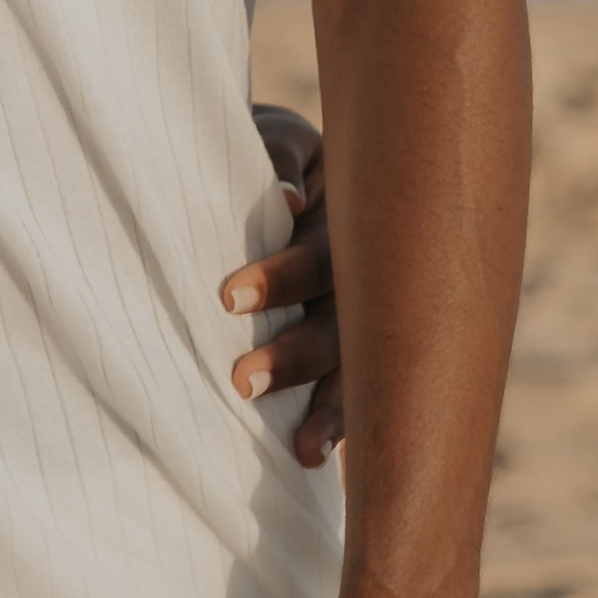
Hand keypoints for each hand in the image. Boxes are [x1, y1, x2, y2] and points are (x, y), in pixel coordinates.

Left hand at [228, 102, 343, 466]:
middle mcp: (366, 270)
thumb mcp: (272, 139)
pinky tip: (320, 458)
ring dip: (329, 407)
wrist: (296, 159)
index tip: (227, 300)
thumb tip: (288, 200)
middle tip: (240, 383)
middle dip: (295, 356)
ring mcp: (370, 309)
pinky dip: (342, 423)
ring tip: (302, 451)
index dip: (281, 279)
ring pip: (359, 363)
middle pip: (342, 320)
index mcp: (346, 217)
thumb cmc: (268, 149)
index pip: (319, 255)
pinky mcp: (363, 342)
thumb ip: (278, 163)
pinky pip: (359, 387)